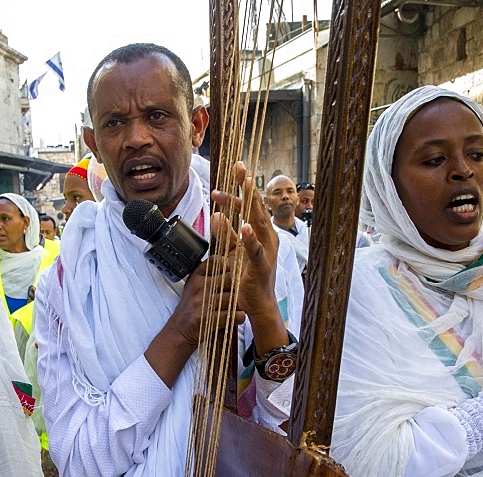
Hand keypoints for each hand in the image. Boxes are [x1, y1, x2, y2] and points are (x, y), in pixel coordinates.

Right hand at [145, 256, 238, 387]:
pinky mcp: (207, 318)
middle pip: (229, 280)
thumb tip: (229, 262)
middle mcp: (199, 287)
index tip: (231, 274)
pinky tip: (237, 317)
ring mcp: (202, 303)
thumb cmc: (191, 307)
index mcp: (197, 277)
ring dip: (239, 304)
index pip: (216, 262)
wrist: (179, 330)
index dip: (228, 266)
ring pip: (232, 298)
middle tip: (238, 295)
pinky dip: (239, 317)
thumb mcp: (194, 285)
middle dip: (236, 288)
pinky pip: (232, 315)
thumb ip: (208, 274)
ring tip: (237, 308)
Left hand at [210, 161, 279, 319]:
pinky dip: (250, 238)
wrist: (257, 304)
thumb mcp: (232, 251)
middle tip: (237, 167)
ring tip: (241, 187)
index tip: (236, 166)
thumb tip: (215, 215)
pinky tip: (244, 227)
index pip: (251, 204)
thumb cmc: (246, 276)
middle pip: (256, 206)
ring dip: (248, 204)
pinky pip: (255, 250)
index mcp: (261, 231)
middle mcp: (267, 236)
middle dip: (246, 186)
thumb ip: (226, 233)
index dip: (243, 185)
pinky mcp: (262, 266)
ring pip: (257, 222)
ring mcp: (267, 250)